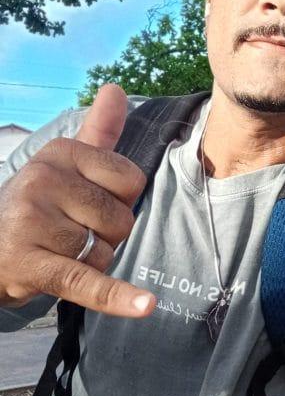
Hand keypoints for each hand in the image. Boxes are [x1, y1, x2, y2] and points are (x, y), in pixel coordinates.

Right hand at [0, 84, 155, 317]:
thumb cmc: (38, 205)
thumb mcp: (65, 164)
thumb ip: (98, 131)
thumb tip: (117, 88)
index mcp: (60, 152)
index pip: (131, 180)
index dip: (119, 200)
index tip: (86, 202)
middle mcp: (43, 180)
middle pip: (121, 219)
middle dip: (106, 234)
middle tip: (69, 231)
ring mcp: (33, 222)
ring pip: (106, 252)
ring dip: (93, 262)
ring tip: (58, 251)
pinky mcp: (31, 264)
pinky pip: (87, 281)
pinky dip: (116, 298)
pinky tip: (144, 306)